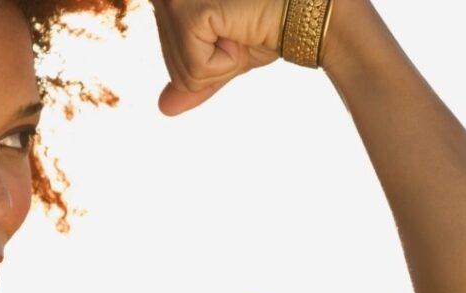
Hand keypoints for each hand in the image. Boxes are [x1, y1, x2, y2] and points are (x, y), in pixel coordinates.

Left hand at [150, 0, 285, 115]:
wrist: (302, 13)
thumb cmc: (268, 24)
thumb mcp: (227, 56)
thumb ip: (194, 78)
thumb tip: (163, 109)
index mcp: (168, 2)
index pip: (174, 61)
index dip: (210, 61)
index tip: (235, 32)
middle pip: (176, 68)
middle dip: (214, 64)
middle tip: (240, 31)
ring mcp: (170, 1)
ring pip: (184, 72)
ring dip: (221, 63)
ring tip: (239, 28)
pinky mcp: (185, 13)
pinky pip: (194, 69)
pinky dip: (223, 62)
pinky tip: (239, 30)